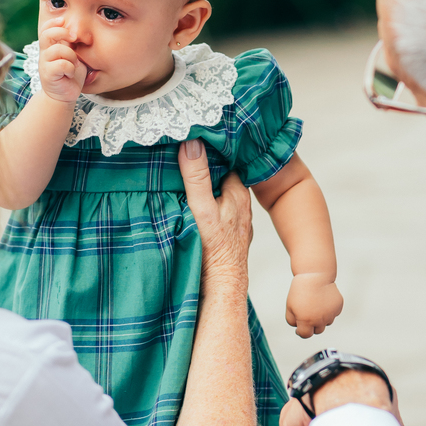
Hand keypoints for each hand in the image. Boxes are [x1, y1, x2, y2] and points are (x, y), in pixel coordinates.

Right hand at [36, 20, 86, 103]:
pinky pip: (62, 64)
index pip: (46, 29)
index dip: (53, 23)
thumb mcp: (72, 56)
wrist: (64, 96)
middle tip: (74, 38)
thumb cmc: (70, 75)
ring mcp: (45, 64)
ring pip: (58, 50)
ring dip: (71, 56)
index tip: (64, 21)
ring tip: (74, 65)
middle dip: (62, 32)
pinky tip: (70, 75)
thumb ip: (71, 45)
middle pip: (47, 35)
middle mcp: (45, 54)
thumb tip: (76, 30)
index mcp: (50, 47)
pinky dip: (70, 69)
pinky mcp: (48, 75)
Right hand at [178, 139, 251, 289]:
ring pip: (221, 195)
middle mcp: (242, 205)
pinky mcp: (229, 236)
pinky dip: (209, 205)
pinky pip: (219, 212)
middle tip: (183, 154)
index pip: (226, 161)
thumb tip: (191, 142)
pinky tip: (195, 206)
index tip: (193, 138)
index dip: (210, 150)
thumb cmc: (213, 249)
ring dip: (207, 188)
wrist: (221, 287)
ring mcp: (237, 221)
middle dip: (207, 168)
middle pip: (223, 177)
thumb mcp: (201, 208)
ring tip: (184, 175)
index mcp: (238, 193)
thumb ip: (196, 177)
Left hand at [286, 273, 342, 337]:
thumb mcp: (289, 306)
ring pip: (327, 322)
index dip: (301, 331)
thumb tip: (299, 329)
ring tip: (316, 303)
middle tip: (308, 313)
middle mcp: (320, 320)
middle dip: (312, 325)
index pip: (305, 335)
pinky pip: (334, 313)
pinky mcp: (338, 307)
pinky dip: (329, 310)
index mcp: (306, 321)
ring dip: (322, 317)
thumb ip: (292, 321)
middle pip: (317, 330)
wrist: (314, 275)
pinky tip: (323, 299)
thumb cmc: (300, 291)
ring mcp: (331, 314)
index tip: (299, 326)